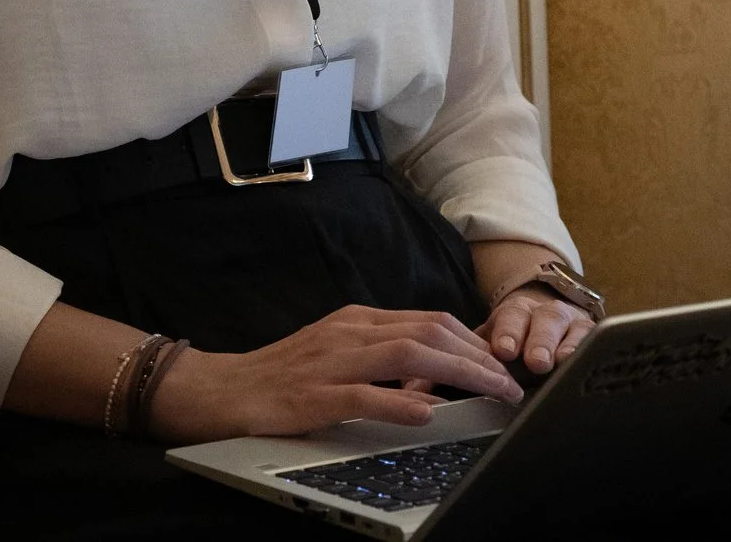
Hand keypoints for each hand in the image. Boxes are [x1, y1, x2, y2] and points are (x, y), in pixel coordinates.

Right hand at [144, 305, 521, 444]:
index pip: (429, 320)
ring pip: (408, 355)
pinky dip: (400, 401)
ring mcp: (330, 361)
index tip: (503, 363)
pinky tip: (426, 410)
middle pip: (428, 331)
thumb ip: (381, 360)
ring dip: (458, 372)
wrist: (220, 389)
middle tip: (511, 382)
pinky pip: (364, 394)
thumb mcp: (337, 356)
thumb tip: (433, 376)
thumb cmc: (280, 376)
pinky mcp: (313, 395)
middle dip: (479, 356)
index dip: (474, 340)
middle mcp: (348, 332)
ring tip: (490, 391)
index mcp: (356, 321)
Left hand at [480, 286, 593, 375]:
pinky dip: (591, 350)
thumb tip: (456, 381)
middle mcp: (546, 313)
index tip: (504, 350)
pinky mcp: (593, 336)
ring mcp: (573, 324)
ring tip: (563, 362)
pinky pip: (596, 341)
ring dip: (569, 347)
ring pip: (573, 329)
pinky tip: (587, 363)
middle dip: (540, 341)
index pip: (512, 317)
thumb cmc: (517, 346)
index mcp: (516, 313)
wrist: (545, 330)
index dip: (508, 333)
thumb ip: (481, 358)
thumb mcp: (498, 347)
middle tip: (536, 361)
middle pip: (544, 320)